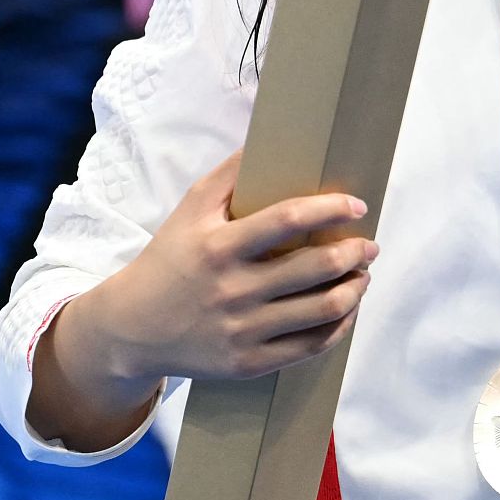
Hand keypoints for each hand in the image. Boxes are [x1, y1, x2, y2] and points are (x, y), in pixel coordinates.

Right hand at [69, 150, 375, 385]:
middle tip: (369, 245)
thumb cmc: (169, 259)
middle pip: (316, 267)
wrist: (131, 329)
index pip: (288, 219)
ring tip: (363, 275)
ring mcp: (242, 330)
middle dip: (355, 252)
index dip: (330, 209)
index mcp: (220, 247)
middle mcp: (233, 290)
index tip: (357, 206)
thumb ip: (230, 174)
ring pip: (323, 310)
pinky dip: (339, 325)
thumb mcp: (190, 210)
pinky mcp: (248, 363)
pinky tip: (347, 309)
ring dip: (356, 289)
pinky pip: (310, 346)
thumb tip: (268, 137)